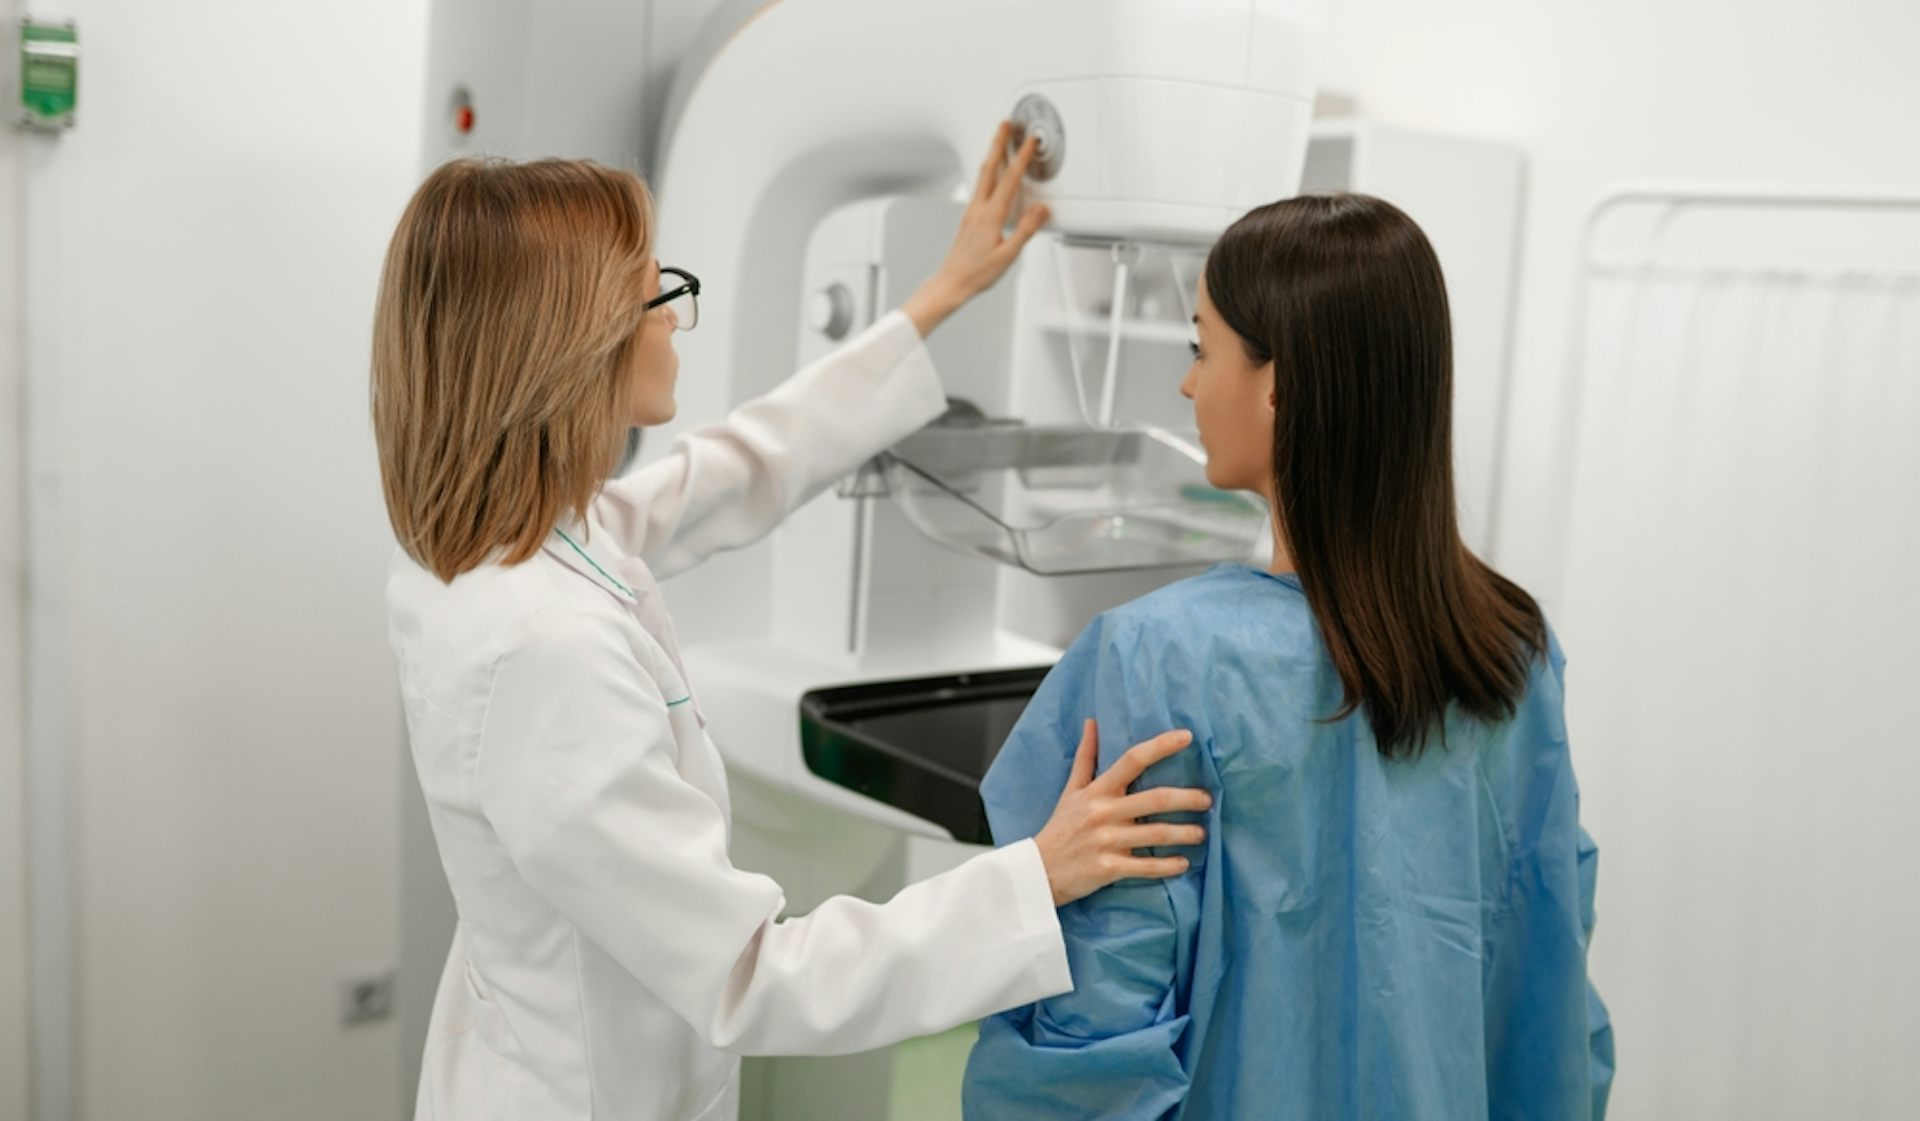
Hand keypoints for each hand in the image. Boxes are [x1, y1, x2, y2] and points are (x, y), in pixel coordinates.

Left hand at [901, 121, 1052, 337]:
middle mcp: (978, 209)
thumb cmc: (977, 273)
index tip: (1028, 141)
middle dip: (998, 143)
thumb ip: (1026, 230)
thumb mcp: (1008, 255)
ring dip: (992, 154)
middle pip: (989, 167)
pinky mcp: (968, 217)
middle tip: (1006, 124)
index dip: (1020, 158)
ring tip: (999, 140)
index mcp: (990, 216)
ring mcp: (971, 211)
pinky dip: (988, 172)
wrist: (951, 283)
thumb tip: (1041, 210)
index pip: (1009, 180)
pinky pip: (980, 186)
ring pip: (982, 175)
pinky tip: (991, 174)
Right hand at [1031, 719, 1210, 906]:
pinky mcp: (1108, 868)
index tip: (1186, 737)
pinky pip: (1147, 867)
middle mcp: (1103, 813)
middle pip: (1155, 799)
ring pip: (1157, 834)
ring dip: (1185, 834)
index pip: (1132, 759)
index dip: (1161, 746)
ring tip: (1201, 833)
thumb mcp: (1070, 790)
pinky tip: (1184, 863)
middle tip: (1207, 799)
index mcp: (1097, 791)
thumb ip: (1086, 757)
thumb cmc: (1059, 828)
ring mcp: (1106, 841)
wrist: (1038, 871)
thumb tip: (1092, 722)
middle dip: (1187, 798)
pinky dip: (1169, 866)